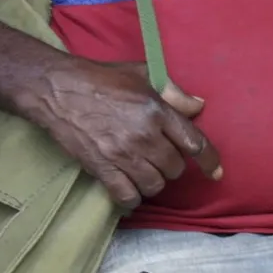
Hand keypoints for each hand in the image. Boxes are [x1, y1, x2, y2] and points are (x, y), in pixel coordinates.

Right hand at [29, 56, 220, 211]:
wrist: (57, 90)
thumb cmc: (100, 79)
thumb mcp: (140, 74)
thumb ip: (173, 92)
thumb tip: (198, 107)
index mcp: (156, 110)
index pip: (194, 143)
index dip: (209, 161)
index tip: (215, 172)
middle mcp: (144, 135)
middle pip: (174, 168)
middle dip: (170, 165)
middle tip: (157, 156)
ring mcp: (122, 154)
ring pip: (154, 185)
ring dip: (152, 181)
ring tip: (142, 170)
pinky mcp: (102, 168)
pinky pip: (128, 197)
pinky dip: (131, 198)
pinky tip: (128, 189)